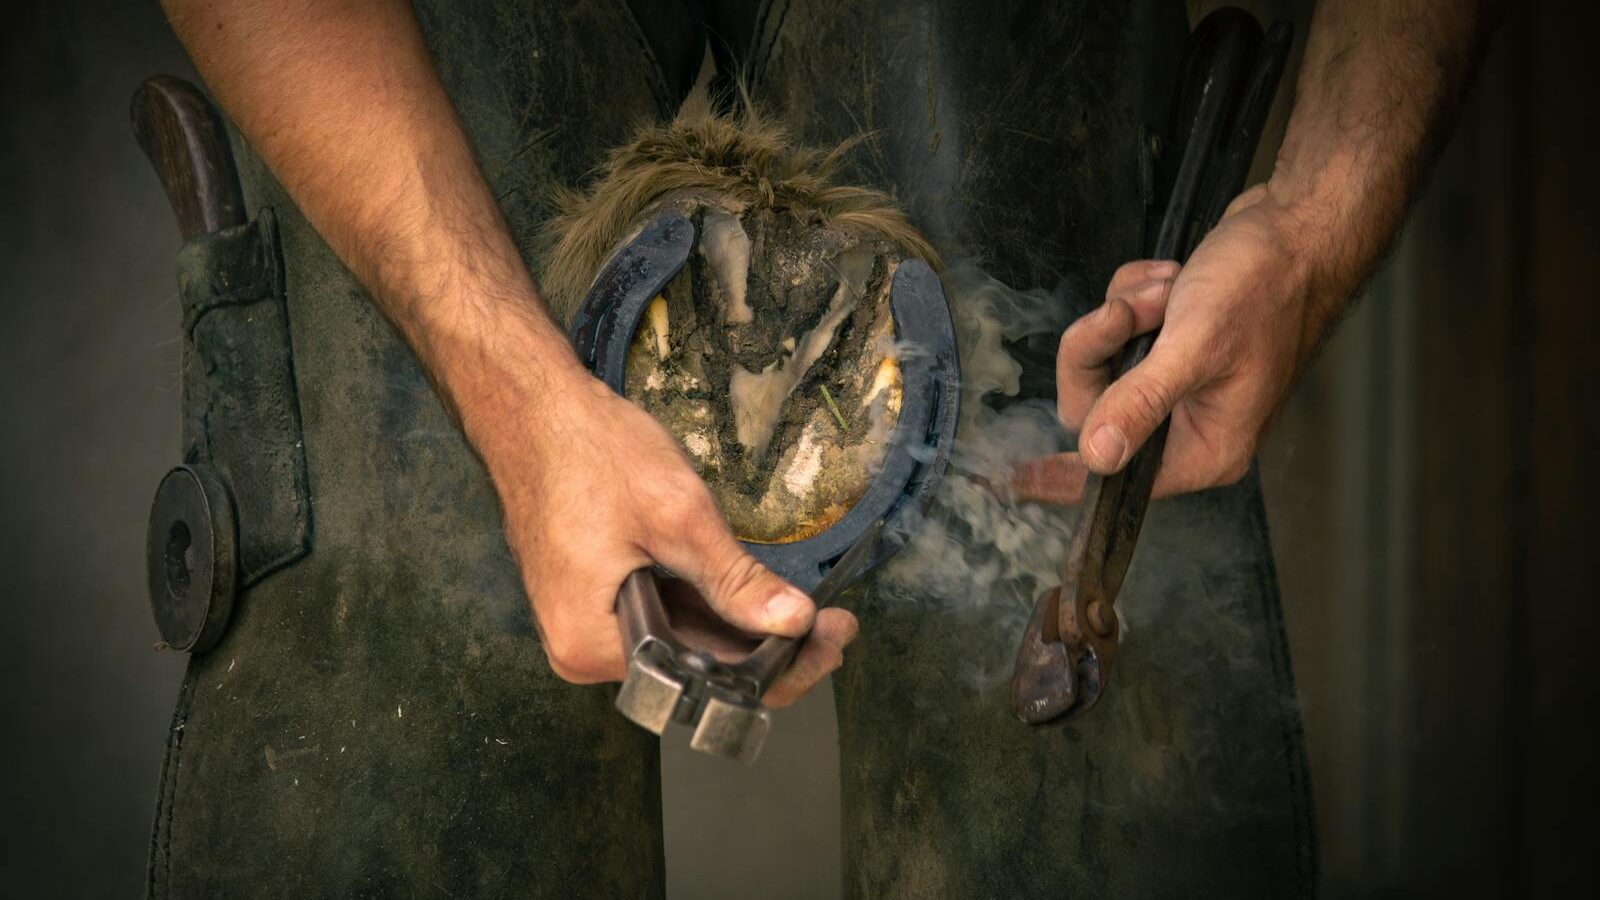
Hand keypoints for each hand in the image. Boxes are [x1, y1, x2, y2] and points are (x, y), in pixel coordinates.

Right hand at [471, 361, 857, 708]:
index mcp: (593, 645)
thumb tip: (794, 622)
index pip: (705, 681)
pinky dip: (707, 603)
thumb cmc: (590, 452)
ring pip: (682, 639)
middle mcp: (583, 650)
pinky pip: (661, 614)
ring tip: (807, 606)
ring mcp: (585, 623)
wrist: (531, 406)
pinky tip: (750, 586)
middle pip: (695, 665)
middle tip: (835, 620)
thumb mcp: (677, 515)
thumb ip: (735, 579)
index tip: (832, 637)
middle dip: (767, 645)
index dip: (780, 666)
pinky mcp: (593, 596)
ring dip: (741, 623)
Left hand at [1014, 185, 1324, 503]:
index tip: (1011, 480)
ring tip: (1169, 288)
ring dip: (1126, 313)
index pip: (1117, 477)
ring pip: (1103, 361)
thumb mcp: (1195, 348)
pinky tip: (1174, 279)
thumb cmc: (1266, 288)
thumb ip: (1140, 403)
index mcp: (1206, 448)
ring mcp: (1178, 384)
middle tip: (1132, 311)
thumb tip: (1097, 457)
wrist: (1296, 226)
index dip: (1062, 477)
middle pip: (1094, 406)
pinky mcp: (1169, 345)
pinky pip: (1120, 330)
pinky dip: (1137, 295)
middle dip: (1104, 346)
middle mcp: (1190, 425)